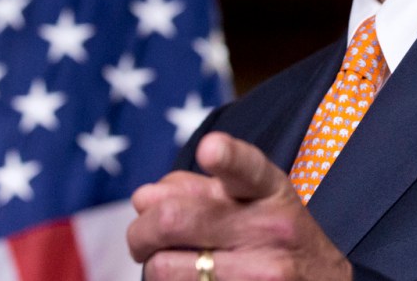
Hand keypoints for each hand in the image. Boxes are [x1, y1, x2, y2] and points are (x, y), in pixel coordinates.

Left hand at [128, 132, 352, 280]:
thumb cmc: (275, 239)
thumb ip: (200, 190)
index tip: (211, 149)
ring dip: (152, 267)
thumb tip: (144, 197)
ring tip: (170, 266)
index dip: (227, 157)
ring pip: (163, 268)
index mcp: (270, 189)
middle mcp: (270, 228)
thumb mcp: (254, 201)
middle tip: (143, 238)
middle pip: (174, 218)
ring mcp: (262, 274)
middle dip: (141, 230)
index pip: (247, 168)